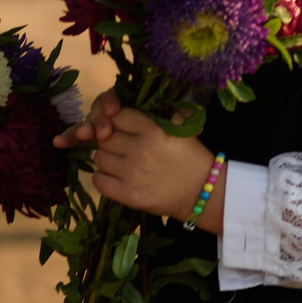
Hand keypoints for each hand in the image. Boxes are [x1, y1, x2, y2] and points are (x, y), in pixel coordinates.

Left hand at [54, 92, 223, 232]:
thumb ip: (155, 113)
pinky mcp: (129, 195)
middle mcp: (140, 150)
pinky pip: (99, 181)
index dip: (116, 120)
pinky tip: (114, 177)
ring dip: (106, 158)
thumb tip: (125, 107)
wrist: (202, 192)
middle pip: (104, 137)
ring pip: (99, 157)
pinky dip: (103, 178)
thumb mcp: (179, 127)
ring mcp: (133, 173)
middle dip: (109, 140)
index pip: (117, 116)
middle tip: (119, 146)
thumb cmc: (190, 157)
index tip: (120, 127)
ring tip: (118, 162)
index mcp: (153, 130)